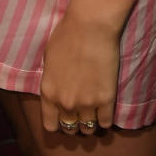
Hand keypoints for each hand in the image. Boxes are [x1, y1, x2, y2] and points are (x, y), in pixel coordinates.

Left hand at [39, 10, 119, 134]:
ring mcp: (87, 103)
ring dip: (90, 123)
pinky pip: (105, 122)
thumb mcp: (49, 60)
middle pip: (70, 129)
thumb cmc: (66, 36)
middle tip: (79, 115)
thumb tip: (57, 90)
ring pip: (88, 129)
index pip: (51, 125)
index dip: (57, 123)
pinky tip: (104, 110)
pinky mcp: (106, 99)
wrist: (89, 27)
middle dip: (74, 124)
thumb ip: (52, 80)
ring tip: (93, 114)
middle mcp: (66, 102)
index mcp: (49, 92)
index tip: (63, 117)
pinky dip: (105, 119)